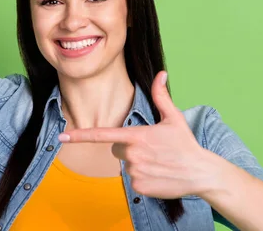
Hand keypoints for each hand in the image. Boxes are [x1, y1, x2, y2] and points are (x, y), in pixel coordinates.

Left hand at [59, 72, 215, 198]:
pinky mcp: (139, 188)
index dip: (80, 136)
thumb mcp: (173, 118)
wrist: (200, 172)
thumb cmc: (186, 144)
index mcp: (137, 136)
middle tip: (151, 149)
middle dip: (128, 148)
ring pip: (125, 165)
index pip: (103, 134)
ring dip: (137, 163)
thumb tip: (161, 73)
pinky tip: (159, 174)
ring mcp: (135, 172)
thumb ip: (161, 95)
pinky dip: (143, 178)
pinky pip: (133, 181)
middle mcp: (133, 154)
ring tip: (158, 162)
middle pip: (116, 149)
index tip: (63, 137)